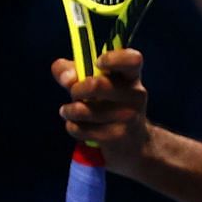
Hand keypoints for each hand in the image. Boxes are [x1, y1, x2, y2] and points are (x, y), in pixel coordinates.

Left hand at [52, 47, 152, 168]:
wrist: (133, 144)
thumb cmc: (109, 105)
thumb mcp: (94, 83)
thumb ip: (72, 71)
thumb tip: (66, 78)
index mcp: (131, 76)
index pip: (133, 59)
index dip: (114, 58)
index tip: (97, 63)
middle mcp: (135, 94)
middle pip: (96, 85)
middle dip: (75, 90)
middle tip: (74, 93)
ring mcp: (128, 117)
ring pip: (82, 110)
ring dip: (68, 110)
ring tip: (69, 111)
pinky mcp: (116, 137)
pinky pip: (79, 129)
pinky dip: (72, 127)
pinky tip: (80, 127)